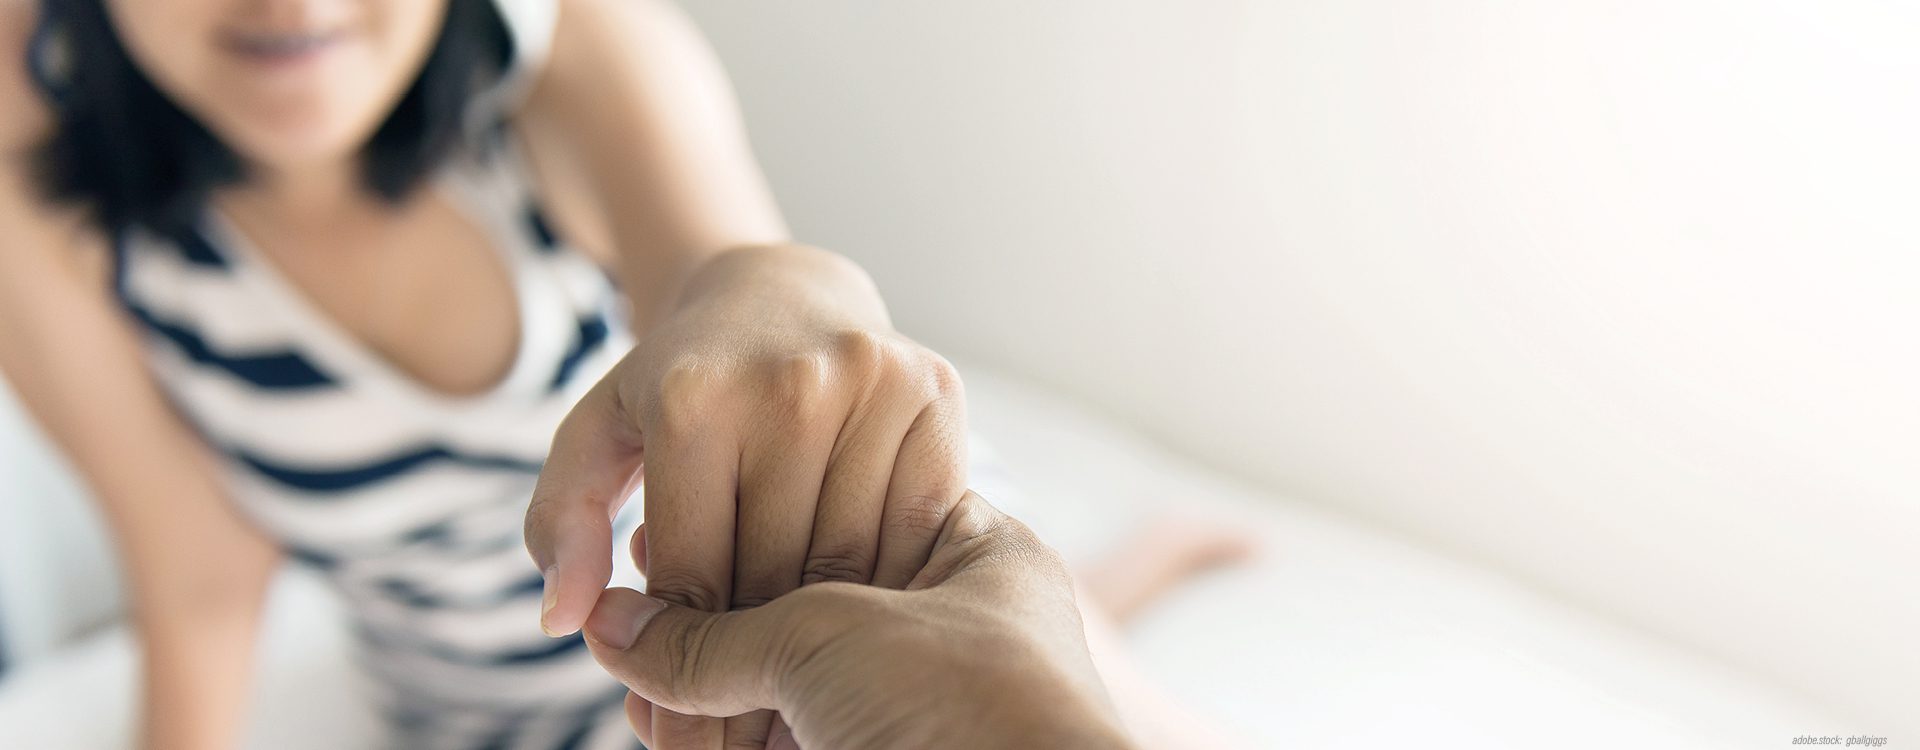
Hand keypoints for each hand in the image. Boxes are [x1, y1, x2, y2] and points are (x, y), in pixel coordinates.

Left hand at [525, 246, 970, 747]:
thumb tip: (564, 618)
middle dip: (753, 668)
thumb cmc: (681, 382)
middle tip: (737, 737)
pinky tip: (866, 619)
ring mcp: (872, 382)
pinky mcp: (934, 388)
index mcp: (696, 398)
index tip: (675, 727)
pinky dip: (891, 583)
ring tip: (801, 686)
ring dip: (827, 638)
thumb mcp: (598, 434)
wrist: (780, 292)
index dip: (681, 663)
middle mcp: (791, 382)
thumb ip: (562, 521)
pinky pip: (917, 526)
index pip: (694, 573)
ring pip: (853, 563)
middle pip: (777, 577)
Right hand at [581, 491, 1139, 749]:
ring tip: (637, 680)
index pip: (840, 513)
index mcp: (971, 556)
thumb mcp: (830, 636)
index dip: (746, 524)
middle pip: (800, 602)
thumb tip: (616, 624)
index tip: (664, 539)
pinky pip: (779, 736)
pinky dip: (720, 735)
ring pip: (784, 682)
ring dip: (702, 684)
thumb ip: (715, 632)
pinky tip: (660, 724)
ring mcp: (910, 701)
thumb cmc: (971, 710)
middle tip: (635, 614)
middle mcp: (947, 625)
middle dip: (710, 616)